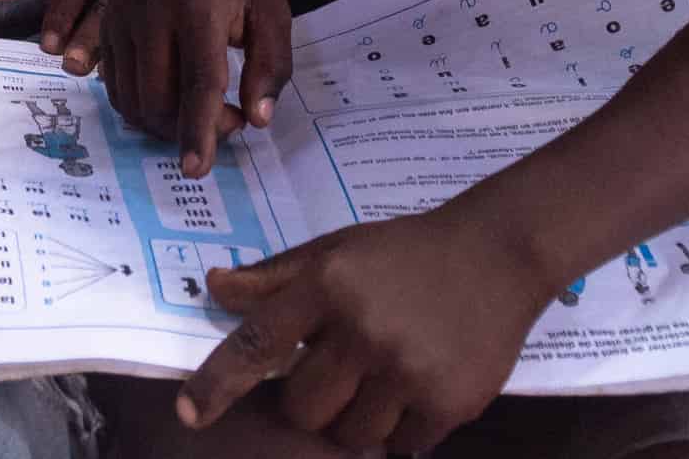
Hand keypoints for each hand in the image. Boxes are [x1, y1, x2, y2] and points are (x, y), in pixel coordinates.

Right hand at [58, 0, 288, 173]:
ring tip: (198, 110)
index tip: (197, 169)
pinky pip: (115, 88)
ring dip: (164, 125)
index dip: (200, 129)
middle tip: (227, 120)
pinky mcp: (107, 27)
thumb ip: (271, 65)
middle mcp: (152, 16)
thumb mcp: (271, 7)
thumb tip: (257, 119)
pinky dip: (140, 108)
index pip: (198, 80)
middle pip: (158, 99)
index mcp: (199, 9)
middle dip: (188, 130)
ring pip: (132, 100)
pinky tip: (169, 96)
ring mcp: (122, 21)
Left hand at [179, 213, 549, 454]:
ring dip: (357, 421)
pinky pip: (400, 447)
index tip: (190, 413)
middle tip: (340, 377)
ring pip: (349, 435)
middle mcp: (362, 329)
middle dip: (311, 403)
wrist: (498, 254)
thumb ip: (275, 277)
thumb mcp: (337, 249)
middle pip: (302, 409)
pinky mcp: (448, 402)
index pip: (257, 344)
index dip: (218, 384)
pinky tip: (417, 391)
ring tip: (384, 381)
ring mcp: (406, 370)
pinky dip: (402, 432)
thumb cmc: (406, 252)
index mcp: (327, 286)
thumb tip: (214, 288)